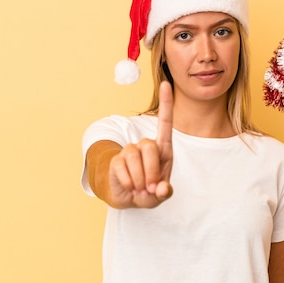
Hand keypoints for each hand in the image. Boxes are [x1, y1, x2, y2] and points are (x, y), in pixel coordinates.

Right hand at [108, 81, 173, 207]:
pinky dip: (128, 182)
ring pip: (134, 156)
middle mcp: (146, 146)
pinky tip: (130, 187)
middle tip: (151, 187)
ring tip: (140, 189)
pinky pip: (122, 168)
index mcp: (163, 149)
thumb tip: (160, 188)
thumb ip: (164, 192)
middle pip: (149, 146)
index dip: (166, 104)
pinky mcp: (117, 160)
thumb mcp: (160, 195)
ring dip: (139, 178)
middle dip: (151, 170)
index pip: (165, 123)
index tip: (166, 84)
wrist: (129, 198)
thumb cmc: (149, 192)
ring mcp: (130, 151)